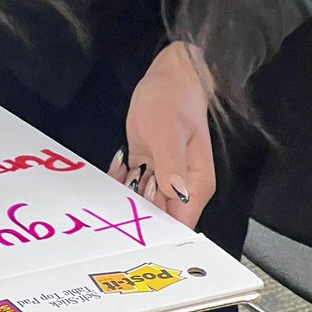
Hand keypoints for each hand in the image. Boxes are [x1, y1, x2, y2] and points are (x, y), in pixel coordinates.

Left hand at [108, 42, 215, 227]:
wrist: (168, 78)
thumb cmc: (174, 101)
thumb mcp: (170, 132)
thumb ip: (172, 166)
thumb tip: (175, 196)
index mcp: (194, 186)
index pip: (179, 225)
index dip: (158, 233)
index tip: (133, 231)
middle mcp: (180, 188)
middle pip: (157, 219)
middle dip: (135, 214)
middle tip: (118, 200)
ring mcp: (163, 178)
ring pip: (141, 203)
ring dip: (124, 197)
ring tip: (120, 176)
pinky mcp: (148, 167)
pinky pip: (130, 186)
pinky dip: (120, 182)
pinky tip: (117, 166)